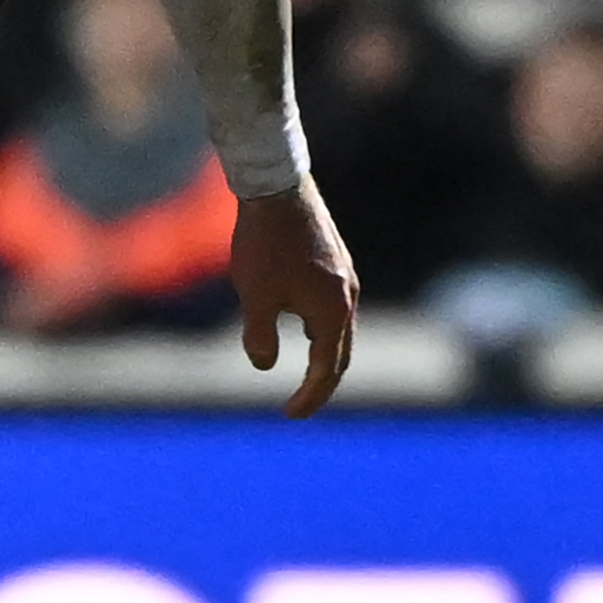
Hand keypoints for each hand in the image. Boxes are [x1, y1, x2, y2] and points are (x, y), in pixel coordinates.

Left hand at [230, 177, 357, 418]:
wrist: (276, 186)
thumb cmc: (264, 244)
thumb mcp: (255, 297)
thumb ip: (260, 337)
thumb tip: (265, 365)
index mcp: (332, 312)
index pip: (326, 370)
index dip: (309, 397)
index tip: (289, 415)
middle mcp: (347, 296)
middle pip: (340, 354)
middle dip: (321, 385)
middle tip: (299, 406)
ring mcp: (345, 276)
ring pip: (339, 329)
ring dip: (324, 355)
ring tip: (303, 373)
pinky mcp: (336, 261)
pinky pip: (334, 307)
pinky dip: (321, 329)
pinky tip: (301, 324)